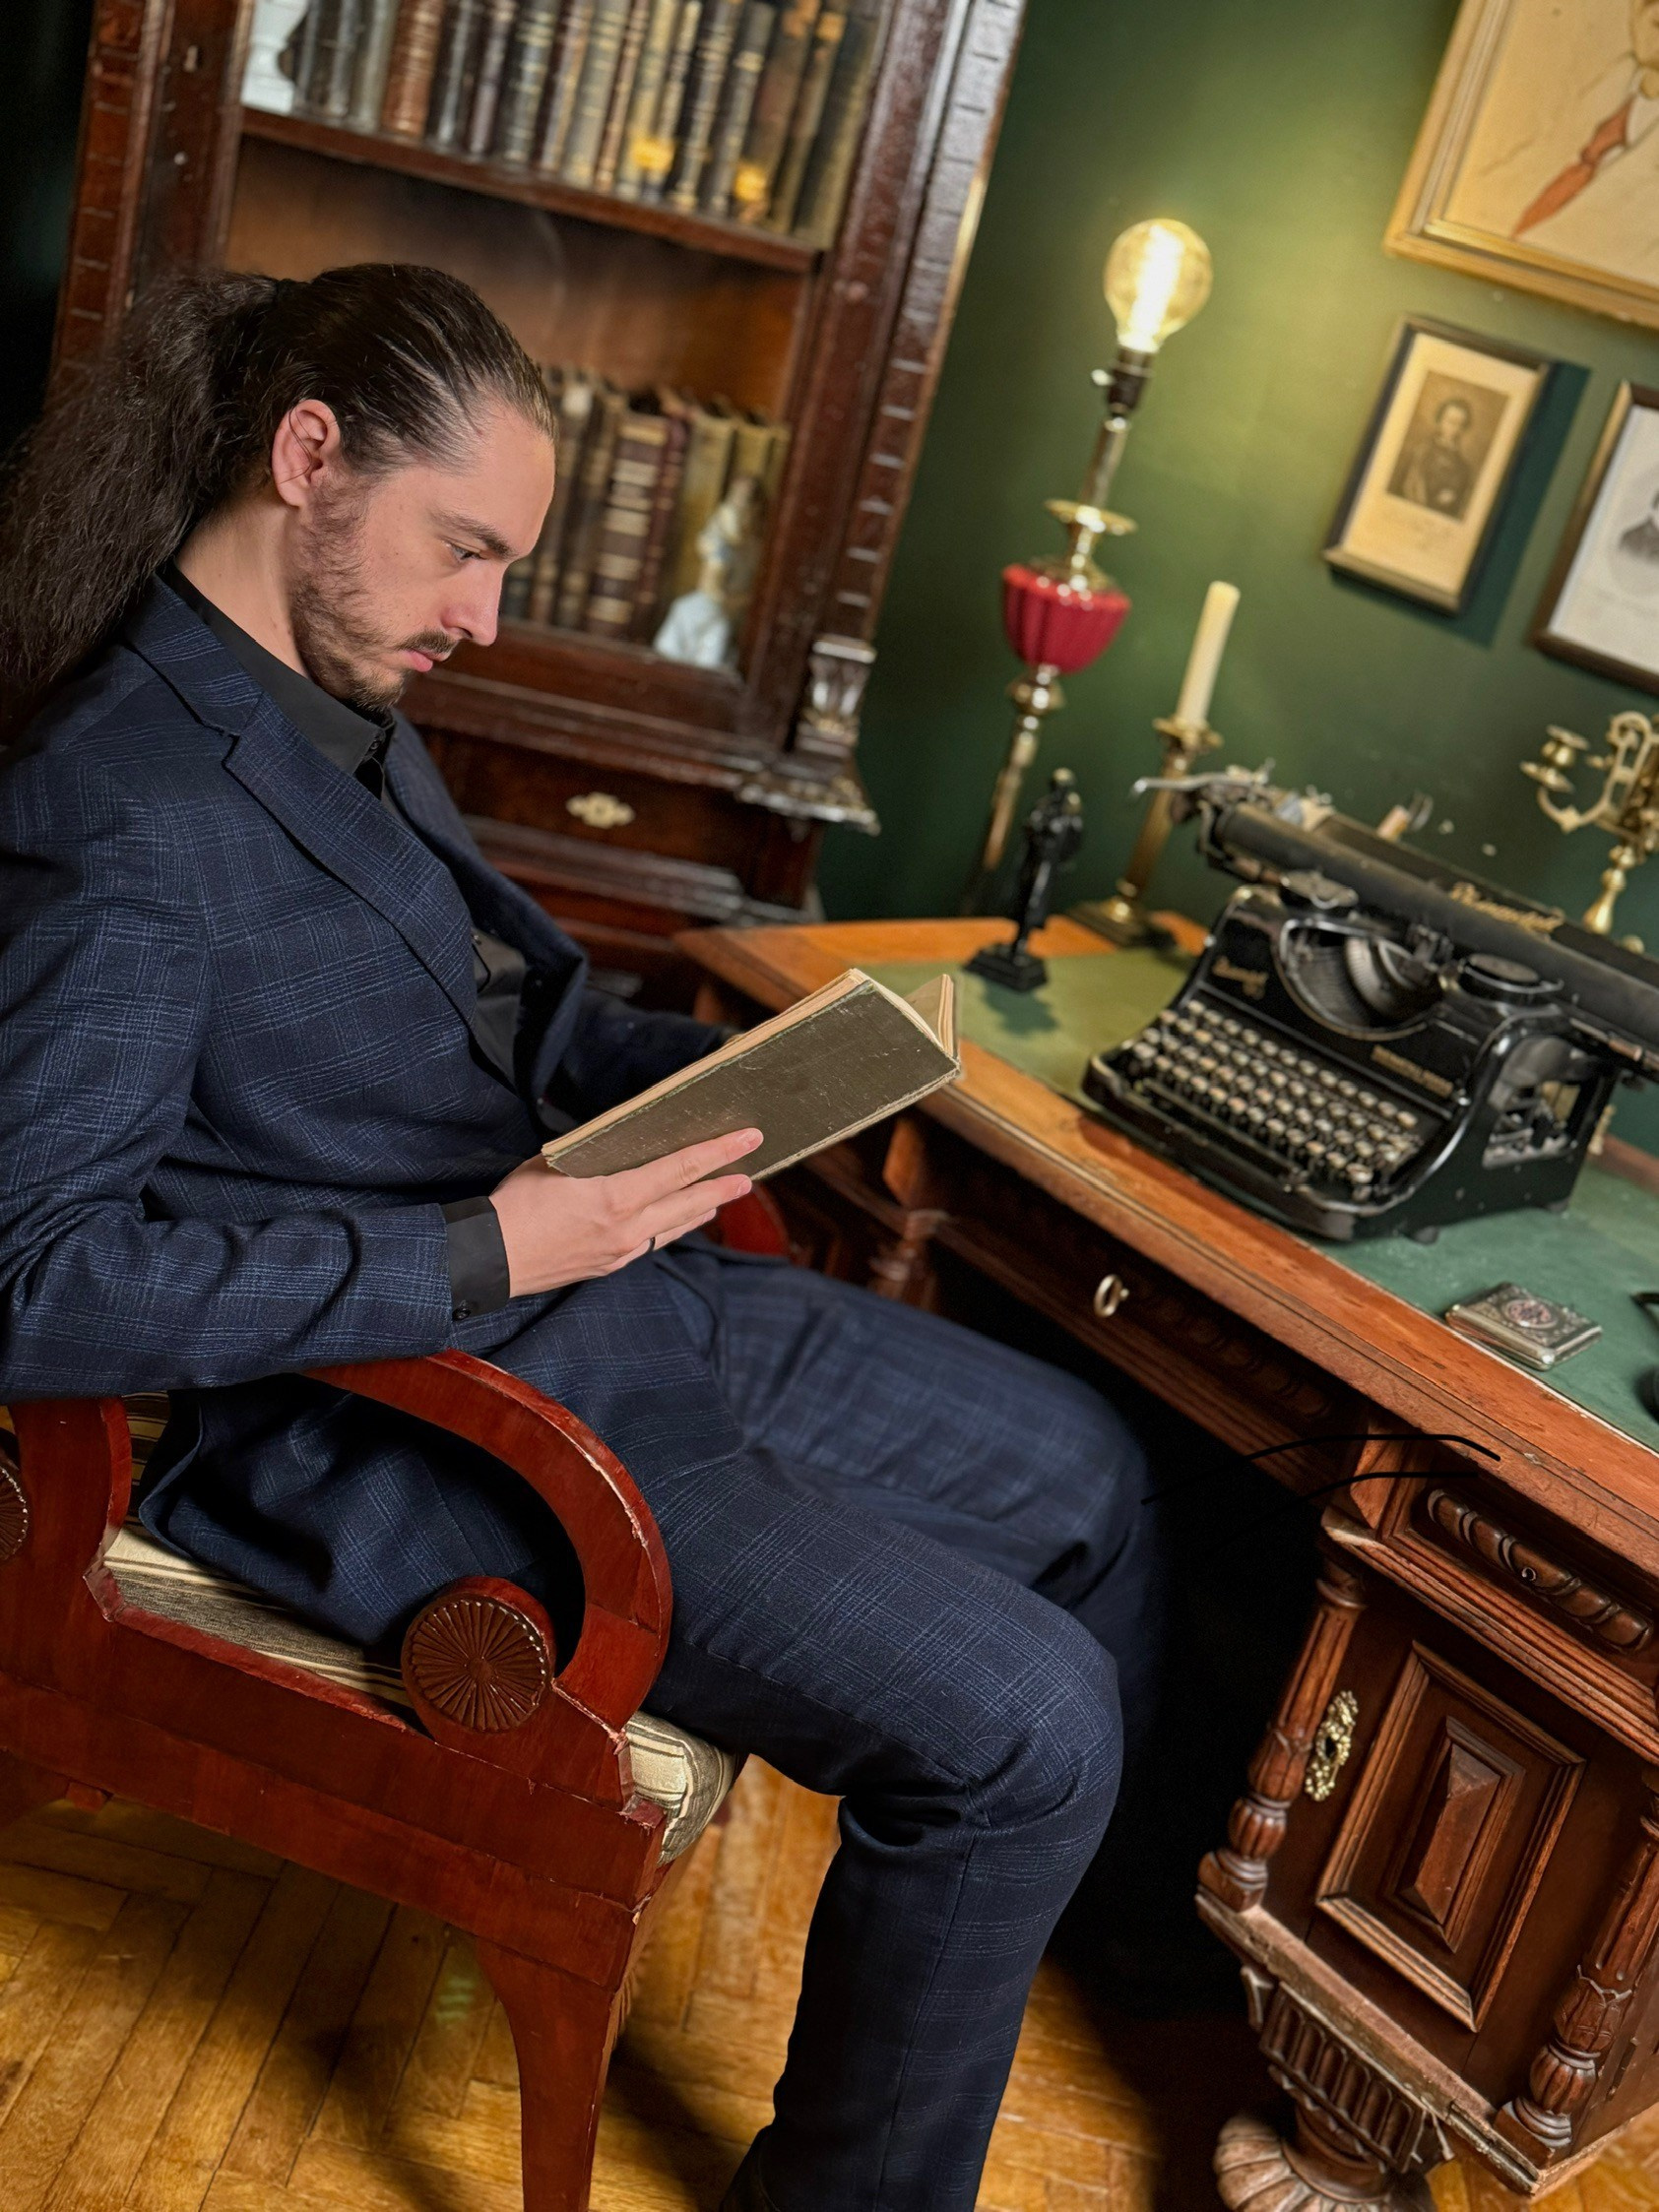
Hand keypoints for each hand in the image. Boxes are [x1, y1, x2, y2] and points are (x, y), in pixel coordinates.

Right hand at [489, 1127, 763, 1297]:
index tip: (747, 1138)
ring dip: (702, 1207)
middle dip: (724, 1184)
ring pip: (675, 1225)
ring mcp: (622, 1251)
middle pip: (690, 1202)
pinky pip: (653, 1241)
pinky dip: (672, 1225)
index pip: (681, 1168)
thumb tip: (620, 1146)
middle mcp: (628, 1227)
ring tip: (724, 1193)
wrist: (491, 1259)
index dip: (719, 1152)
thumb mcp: (555, 1163)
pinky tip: (679, 1219)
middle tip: (751, 1172)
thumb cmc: (516, 1204)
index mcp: (616, 1197)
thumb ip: (594, 1156)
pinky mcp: (610, 1266)